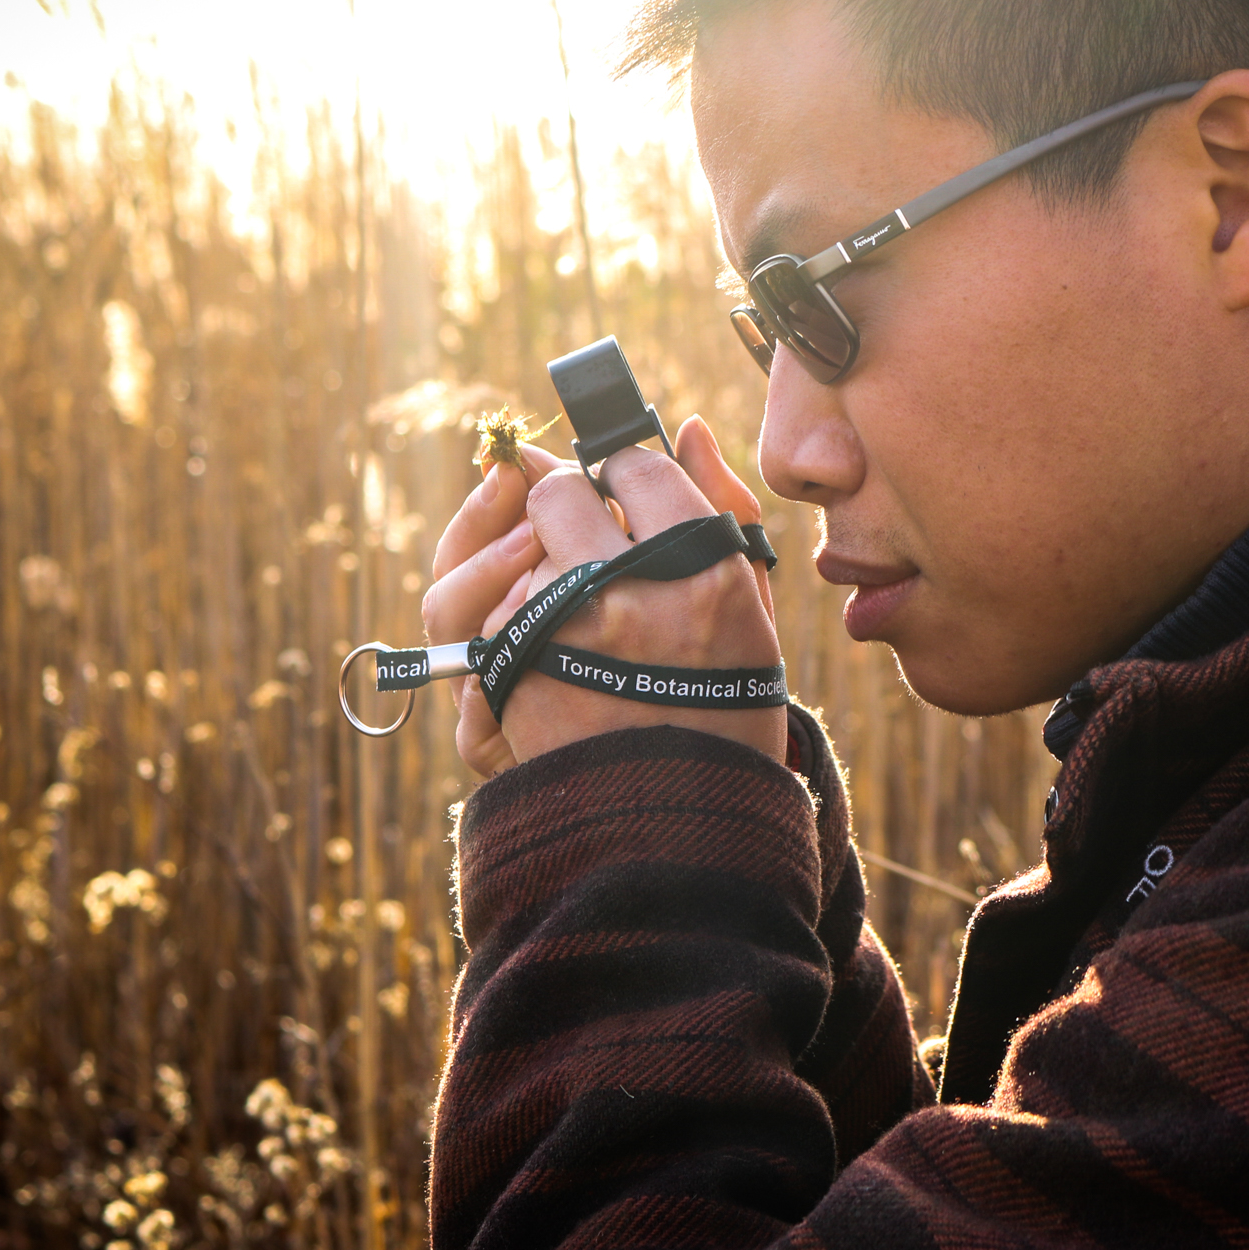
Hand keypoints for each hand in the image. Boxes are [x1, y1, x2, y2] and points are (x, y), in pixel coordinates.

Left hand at [424, 415, 782, 776]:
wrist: (681, 822)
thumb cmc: (728, 700)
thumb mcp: (752, 605)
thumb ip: (721, 506)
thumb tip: (689, 427)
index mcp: (700, 565)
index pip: (636, 466)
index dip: (621, 469)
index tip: (620, 485)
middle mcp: (628, 589)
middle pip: (558, 494)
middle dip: (561, 500)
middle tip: (579, 524)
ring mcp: (562, 629)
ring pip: (520, 550)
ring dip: (537, 563)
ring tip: (573, 605)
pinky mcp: (513, 668)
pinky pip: (496, 608)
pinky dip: (514, 616)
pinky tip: (550, 645)